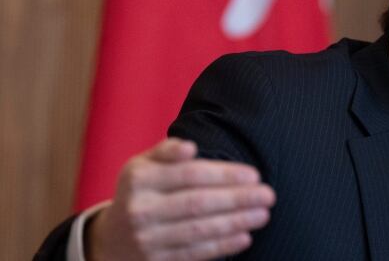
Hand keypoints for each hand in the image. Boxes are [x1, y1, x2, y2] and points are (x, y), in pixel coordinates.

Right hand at [86, 138, 274, 260]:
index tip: (254, 175)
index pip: (189, 174)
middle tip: (268, 195)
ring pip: (198, 230)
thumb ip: (167, 151)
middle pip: (197, 203)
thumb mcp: (142, 166)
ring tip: (263, 215)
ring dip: (236, 223)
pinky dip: (222, 246)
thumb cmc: (140, 192)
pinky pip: (194, 254)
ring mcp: (147, 239)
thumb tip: (190, 147)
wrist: (111, 240)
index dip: (224, 175)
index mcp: (138, 179)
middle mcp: (140, 209)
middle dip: (238, 199)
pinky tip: (245, 237)